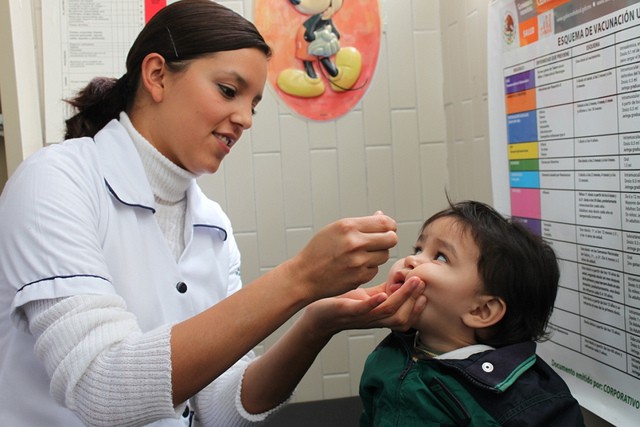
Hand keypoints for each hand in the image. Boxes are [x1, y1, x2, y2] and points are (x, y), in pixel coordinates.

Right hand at [286, 214, 397, 301]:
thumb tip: (381, 215)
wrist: (304, 276)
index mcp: (348, 226)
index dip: (390, 226)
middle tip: (382, 241)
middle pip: (391, 239)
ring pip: (385, 255)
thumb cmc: (319, 250)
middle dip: (389, 239)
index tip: (388, 228)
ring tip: (362, 254)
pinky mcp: (359, 277)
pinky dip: (368, 268)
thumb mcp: (335, 229)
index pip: (385, 223)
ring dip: (378, 254)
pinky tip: (354, 267)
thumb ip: (360, 223)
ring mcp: (358, 262)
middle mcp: (354, 243)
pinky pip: (375, 269)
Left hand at [301, 276, 426, 337]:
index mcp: (379, 316)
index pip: (405, 317)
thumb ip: (385, 290)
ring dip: (401, 298)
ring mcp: (360, 317)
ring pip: (387, 312)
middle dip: (414, 300)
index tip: (426, 290)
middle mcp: (373, 320)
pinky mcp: (347, 311)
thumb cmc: (343, 305)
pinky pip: (363, 311)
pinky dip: (373, 303)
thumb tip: (403, 278)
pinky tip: (381, 294)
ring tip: (411, 282)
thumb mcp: (368, 297)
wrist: (318, 314)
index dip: (418, 307)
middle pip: (401, 317)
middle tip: (421, 282)